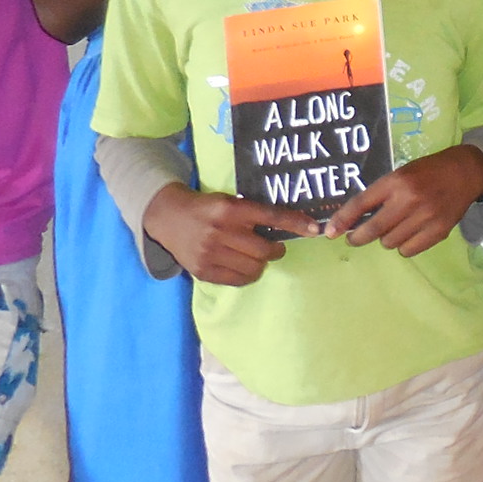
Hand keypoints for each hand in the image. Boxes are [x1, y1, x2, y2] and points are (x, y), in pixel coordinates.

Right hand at [141, 185, 319, 285]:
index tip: (315, 229)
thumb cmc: (207, 208)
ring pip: (254, 267)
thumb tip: (292, 225)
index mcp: (230, 210)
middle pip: (265, 249)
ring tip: (256, 255)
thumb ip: (253, 213)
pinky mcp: (204, 271)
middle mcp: (220, 231)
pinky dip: (248, 274)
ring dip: (262, 263)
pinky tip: (243, 265)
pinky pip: (238, 280)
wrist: (168, 218)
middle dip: (276, 249)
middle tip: (274, 246)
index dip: (295, 224)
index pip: (271, 217)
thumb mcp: (229, 201)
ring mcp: (210, 254)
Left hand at [328, 144, 482, 254]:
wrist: (465, 172)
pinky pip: (408, 250)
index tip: (331, 232)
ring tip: (395, 227)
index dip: (343, 220)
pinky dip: (404, 246)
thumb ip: (381, 195)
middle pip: (374, 230)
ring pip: (390, 242)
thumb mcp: (401, 175)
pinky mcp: (438, 231)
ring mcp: (425, 217)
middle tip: (355, 238)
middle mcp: (409, 200)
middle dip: (358, 237)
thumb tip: (354, 221)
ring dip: (386, 239)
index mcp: (397, 182)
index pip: (361, 204)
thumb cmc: (427, 172)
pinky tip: (409, 234)